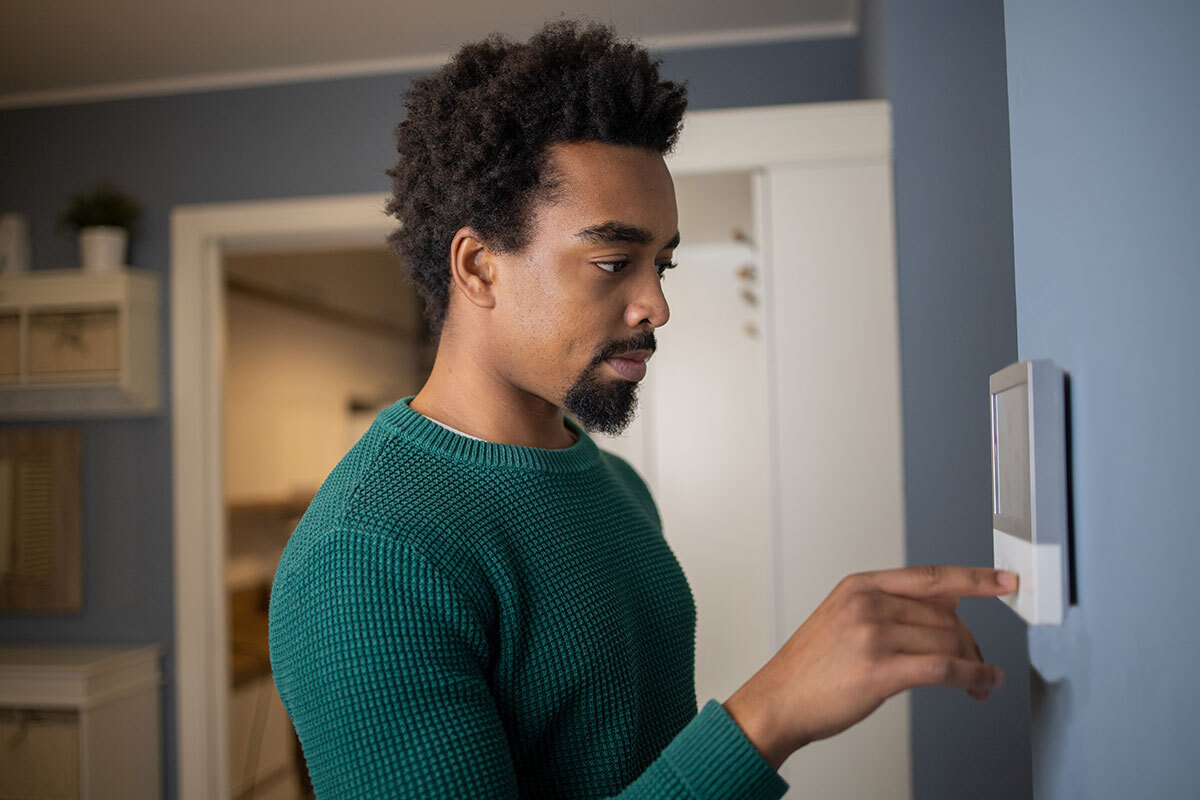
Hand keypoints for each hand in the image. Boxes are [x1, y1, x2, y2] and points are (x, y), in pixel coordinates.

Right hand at [722, 564, 1017, 770]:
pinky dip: (973, 676)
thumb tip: (950, 603)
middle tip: (979, 663)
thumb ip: (894, 605)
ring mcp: (873, 635)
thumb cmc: (810, 667)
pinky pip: (944, 669)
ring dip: (975, 664)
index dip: (975, 578)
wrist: (779, 701)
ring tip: (980, 681)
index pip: (930, 576)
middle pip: (946, 616)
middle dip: (971, 642)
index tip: (1005, 581)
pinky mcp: (880, 670)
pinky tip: (982, 683)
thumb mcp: (844, 617)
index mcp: (860, 586)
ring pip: (948, 642)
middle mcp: (867, 604)